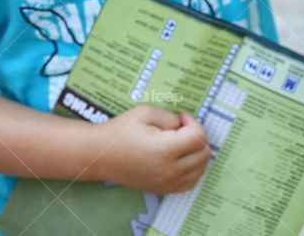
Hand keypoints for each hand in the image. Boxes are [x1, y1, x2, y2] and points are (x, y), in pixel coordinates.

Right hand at [93, 106, 210, 193]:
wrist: (99, 155)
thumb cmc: (121, 131)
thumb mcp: (146, 113)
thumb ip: (171, 118)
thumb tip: (186, 125)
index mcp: (165, 150)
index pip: (199, 137)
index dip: (193, 122)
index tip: (181, 117)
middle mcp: (169, 170)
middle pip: (204, 153)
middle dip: (198, 136)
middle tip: (182, 128)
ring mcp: (166, 183)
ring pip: (201, 169)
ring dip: (197, 153)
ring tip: (181, 142)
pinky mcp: (162, 190)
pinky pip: (191, 182)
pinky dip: (193, 169)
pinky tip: (181, 157)